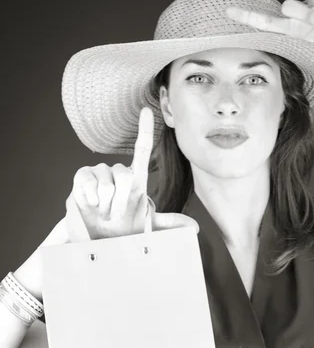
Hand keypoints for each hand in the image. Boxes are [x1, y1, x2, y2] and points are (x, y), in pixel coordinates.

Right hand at [66, 106, 198, 240]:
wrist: (100, 237)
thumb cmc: (124, 226)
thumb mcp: (148, 223)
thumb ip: (169, 223)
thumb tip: (195, 227)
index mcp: (136, 178)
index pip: (141, 148)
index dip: (144, 129)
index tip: (146, 110)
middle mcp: (118, 171)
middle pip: (124, 177)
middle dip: (121, 203)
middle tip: (117, 216)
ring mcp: (99, 171)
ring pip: (106, 184)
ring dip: (107, 206)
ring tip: (105, 213)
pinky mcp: (82, 176)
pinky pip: (88, 183)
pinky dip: (91, 199)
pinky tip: (92, 205)